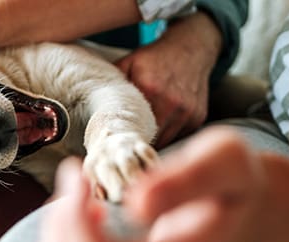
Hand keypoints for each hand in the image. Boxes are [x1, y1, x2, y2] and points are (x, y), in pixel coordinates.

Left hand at [33, 128, 265, 241]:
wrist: (241, 212)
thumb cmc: (231, 180)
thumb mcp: (225, 159)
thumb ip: (188, 178)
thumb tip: (135, 208)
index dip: (75, 228)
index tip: (77, 175)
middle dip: (60, 230)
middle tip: (77, 182)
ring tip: (78, 206)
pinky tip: (81, 227)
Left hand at [116, 12, 221, 147]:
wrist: (191, 48)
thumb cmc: (155, 58)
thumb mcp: (129, 63)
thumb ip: (111, 85)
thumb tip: (90, 108)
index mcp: (150, 90)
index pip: (134, 128)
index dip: (125, 138)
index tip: (117, 144)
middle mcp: (171, 103)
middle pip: (151, 139)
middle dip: (139, 143)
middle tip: (128, 146)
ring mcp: (187, 112)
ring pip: (167, 141)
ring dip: (156, 141)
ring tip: (143, 138)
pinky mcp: (198, 117)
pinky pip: (180, 135)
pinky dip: (171, 134)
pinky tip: (164, 124)